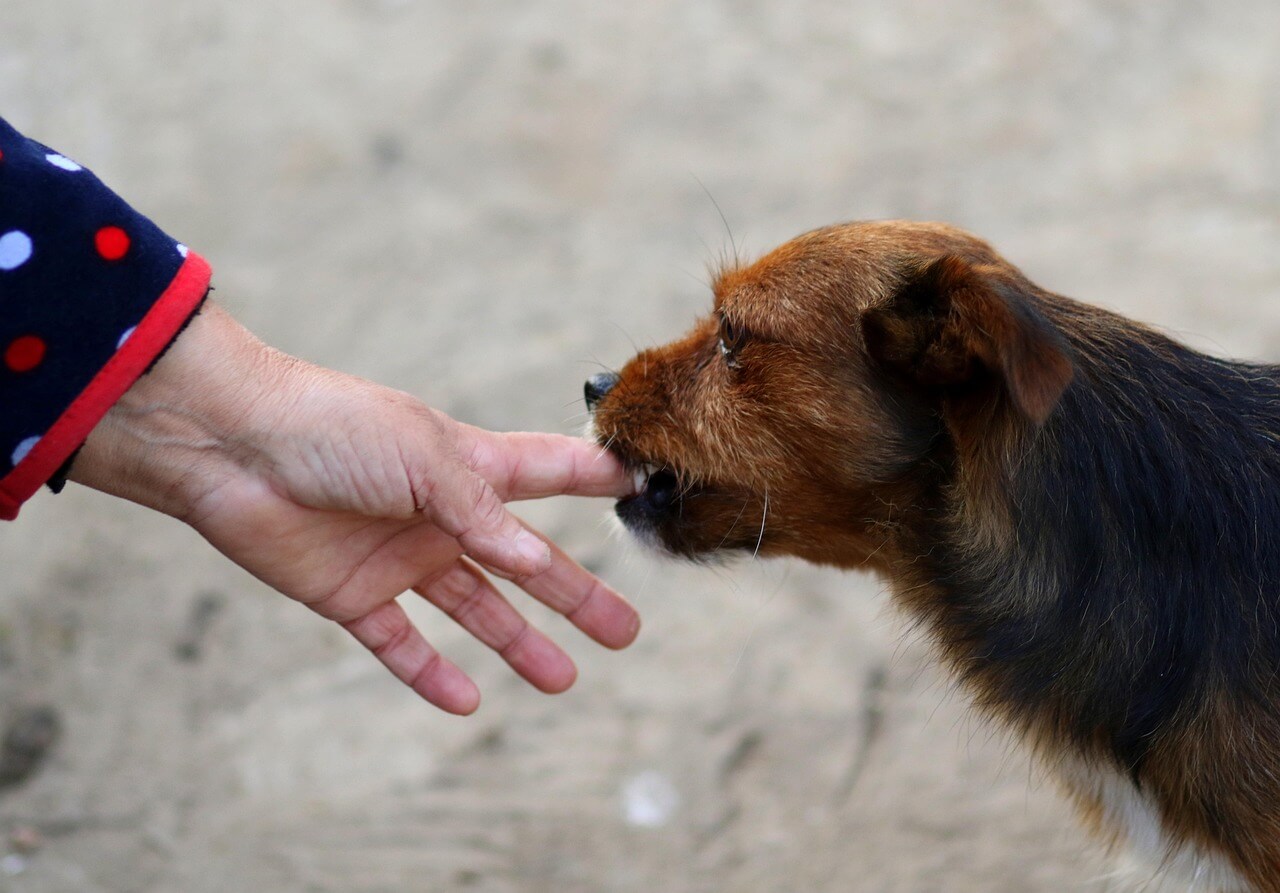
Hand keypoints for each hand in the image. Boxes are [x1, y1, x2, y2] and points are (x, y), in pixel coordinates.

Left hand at [68, 301, 638, 713]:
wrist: (229, 446)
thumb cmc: (334, 428)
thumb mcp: (427, 460)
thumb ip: (485, 513)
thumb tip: (540, 559)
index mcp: (468, 465)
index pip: (551, 472)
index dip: (597, 480)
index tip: (645, 488)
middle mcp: (442, 513)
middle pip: (525, 562)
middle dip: (576, 595)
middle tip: (624, 631)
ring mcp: (400, 555)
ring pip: (474, 608)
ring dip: (517, 643)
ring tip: (562, 679)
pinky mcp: (351, 593)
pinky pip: (399, 643)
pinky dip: (429, 673)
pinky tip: (466, 700)